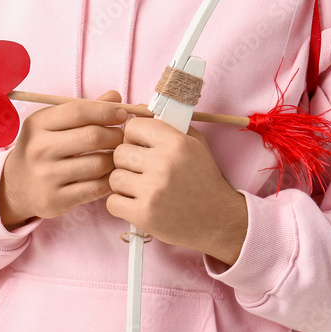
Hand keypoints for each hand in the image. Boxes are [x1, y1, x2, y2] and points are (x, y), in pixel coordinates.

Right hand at [0, 90, 127, 228]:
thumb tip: (115, 96)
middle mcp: (38, 149)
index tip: (122, 113)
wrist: (16, 187)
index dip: (106, 110)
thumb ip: (84, 109)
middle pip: (93, 137)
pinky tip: (109, 174)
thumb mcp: (54, 125)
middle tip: (122, 137)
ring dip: (115, 159)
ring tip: (116, 156)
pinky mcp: (56, 200)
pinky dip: (110, 179)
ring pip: (99, 164)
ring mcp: (46, 176)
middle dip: (115, 135)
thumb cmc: (43, 149)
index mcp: (37, 124)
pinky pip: (96, 188)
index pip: (79, 111)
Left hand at [107, 117, 247, 263]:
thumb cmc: (204, 180)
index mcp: (176, 142)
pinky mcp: (144, 215)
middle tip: (141, 170)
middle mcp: (163, 164)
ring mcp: (152, 190)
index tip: (139, 146)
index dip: (133, 136)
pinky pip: (112, 203)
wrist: (218, 219)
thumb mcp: (196, 144)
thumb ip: (169, 127)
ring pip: (114, 178)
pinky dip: (121, 204)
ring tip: (140, 188)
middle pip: (119, 152)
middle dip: (127, 161)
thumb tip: (140, 112)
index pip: (133, 126)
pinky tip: (136, 203)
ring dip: (124, 184)